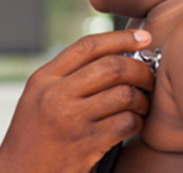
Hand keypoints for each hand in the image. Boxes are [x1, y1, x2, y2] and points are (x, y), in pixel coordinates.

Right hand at [0, 30, 154, 172]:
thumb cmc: (33, 135)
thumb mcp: (38, 96)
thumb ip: (67, 75)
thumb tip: (112, 53)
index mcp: (44, 78)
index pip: (88, 46)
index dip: (121, 38)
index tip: (143, 37)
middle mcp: (55, 95)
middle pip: (111, 67)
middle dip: (140, 68)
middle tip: (149, 76)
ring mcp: (71, 120)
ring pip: (124, 94)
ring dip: (142, 98)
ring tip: (141, 104)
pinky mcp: (87, 144)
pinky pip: (126, 123)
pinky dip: (137, 121)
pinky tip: (133, 123)